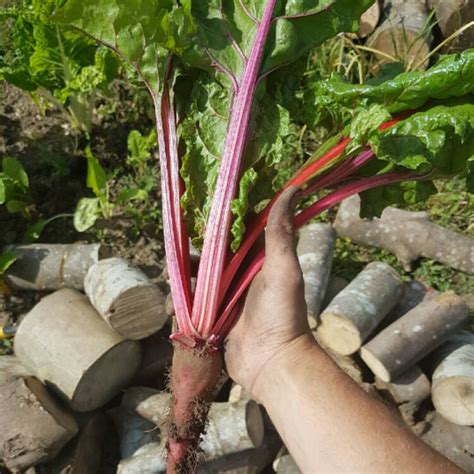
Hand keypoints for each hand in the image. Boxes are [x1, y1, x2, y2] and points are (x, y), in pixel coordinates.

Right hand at [164, 187, 313, 399]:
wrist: (273, 363)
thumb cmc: (281, 313)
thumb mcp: (283, 268)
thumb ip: (281, 231)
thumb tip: (293, 188)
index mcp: (255, 262)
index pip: (231, 236)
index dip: (213, 226)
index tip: (194, 216)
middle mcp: (238, 278)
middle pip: (208, 259)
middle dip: (191, 257)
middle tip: (177, 257)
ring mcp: (224, 300)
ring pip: (195, 282)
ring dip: (182, 281)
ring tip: (172, 283)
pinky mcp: (212, 319)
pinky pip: (191, 306)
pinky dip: (180, 305)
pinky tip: (173, 307)